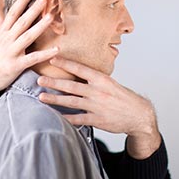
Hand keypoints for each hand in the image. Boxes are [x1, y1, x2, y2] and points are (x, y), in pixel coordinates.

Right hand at [0, 0, 58, 95]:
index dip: (21, 1)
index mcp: (1, 34)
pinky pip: (33, 58)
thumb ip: (6, 35)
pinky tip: (57, 49)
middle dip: (33, 9)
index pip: (12, 13)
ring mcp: (11, 52)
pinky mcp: (15, 65)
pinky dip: (45, 54)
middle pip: (21, 21)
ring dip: (40, 26)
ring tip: (51, 16)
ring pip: (28, 36)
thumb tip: (13, 25)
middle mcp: (6, 40)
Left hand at [37, 57, 161, 158]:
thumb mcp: (110, 84)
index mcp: (102, 80)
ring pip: (72, 102)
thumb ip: (93, 79)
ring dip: (55, 99)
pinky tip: (54, 116)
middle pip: (72, 86)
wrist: (139, 115)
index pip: (81, 69)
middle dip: (54, 83)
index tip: (52, 58)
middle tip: (39, 79)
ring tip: (41, 97)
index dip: (66, 64)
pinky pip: (78, 119)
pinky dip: (66, 118)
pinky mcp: (97, 120)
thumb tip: (75, 71)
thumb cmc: (122, 98)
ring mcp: (97, 106)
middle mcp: (98, 92)